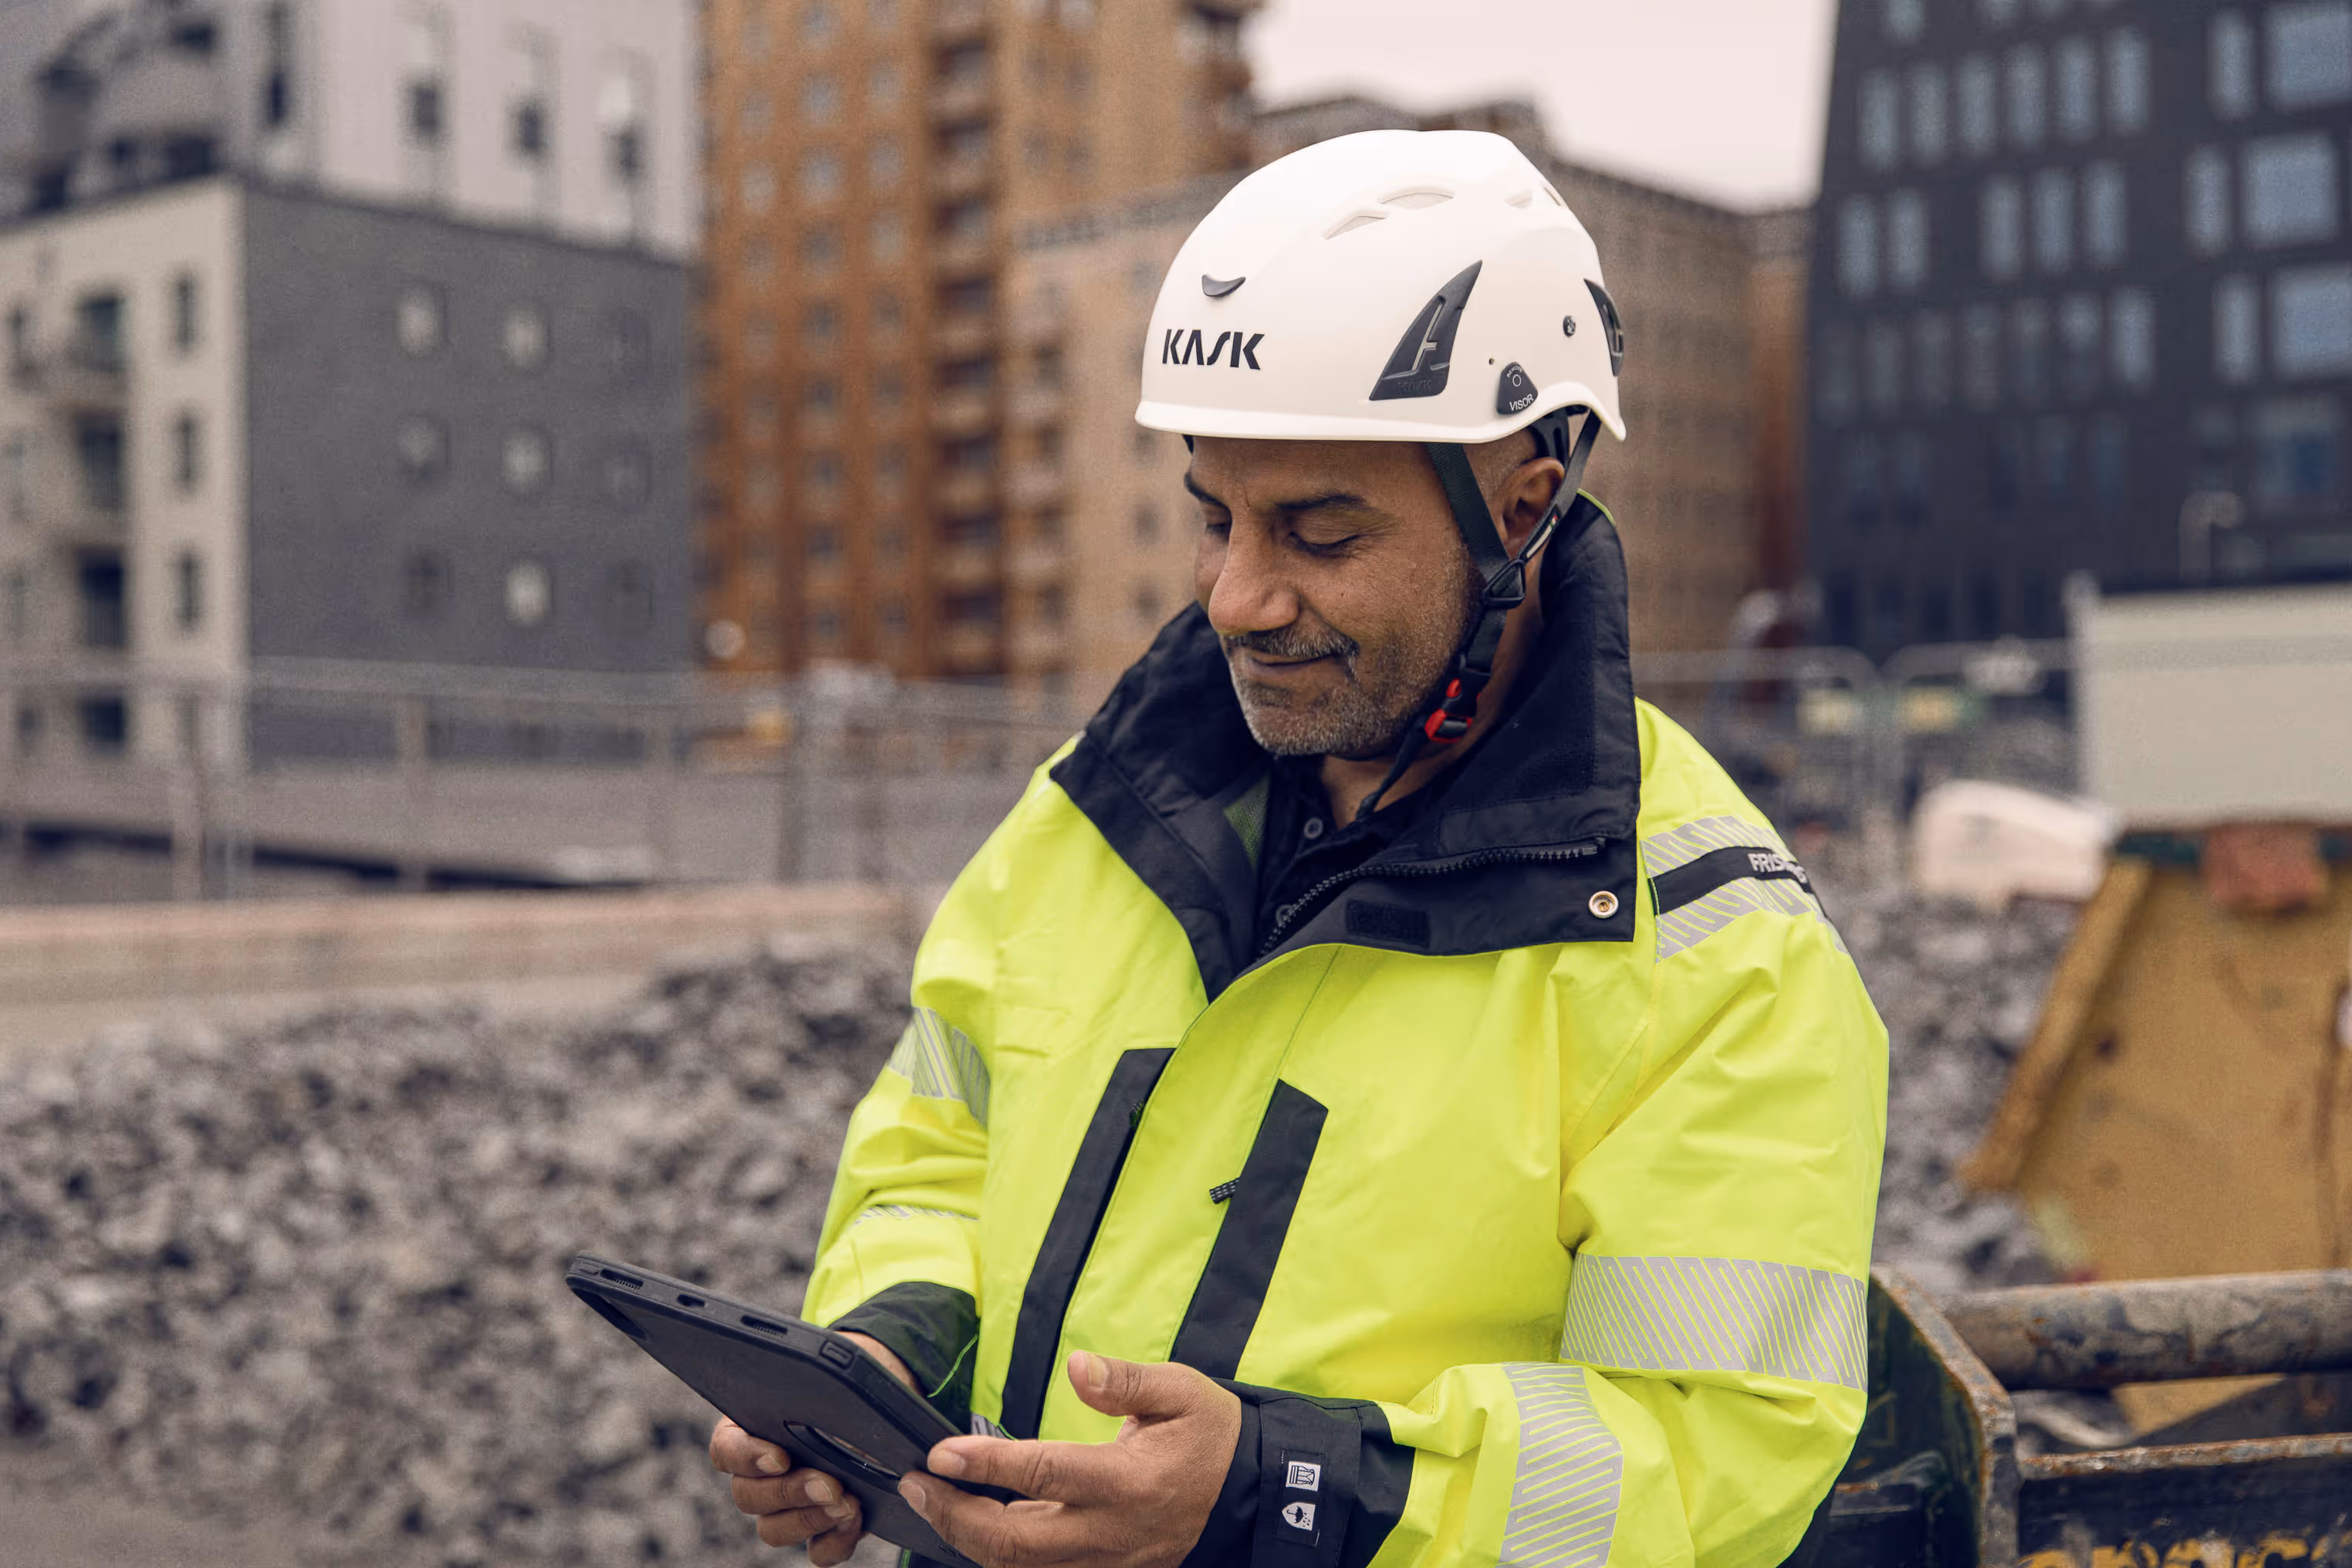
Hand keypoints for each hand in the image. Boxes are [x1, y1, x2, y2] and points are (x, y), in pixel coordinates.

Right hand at [710, 1332, 913, 1561]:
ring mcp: (784, 1510)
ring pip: (774, 1530)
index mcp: (747, 1434)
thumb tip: (826, 1398)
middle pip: (749, 1497)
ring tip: (848, 1503)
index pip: (727, 1451)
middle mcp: (757, 1477)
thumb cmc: (842, 1393)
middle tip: (830, 1483)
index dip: (748, 1458)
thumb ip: (814, 1391)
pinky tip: (855, 1521)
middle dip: (791, 1492)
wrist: (876, 1418)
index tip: (781, 1456)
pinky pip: (816, 1551)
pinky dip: (835, 1542)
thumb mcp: (827, 1383)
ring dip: (811, 1519)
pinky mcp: (818, 1532)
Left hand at [899, 1351, 1242, 1567]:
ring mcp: (1106, 1562)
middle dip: (955, 1516)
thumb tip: (1076, 1365)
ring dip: (969, 1539)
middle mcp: (1112, 1533)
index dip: (987, 1464)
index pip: (1045, 1473)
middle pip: (1016, 1543)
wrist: (1246, 1492)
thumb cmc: (1210, 1435)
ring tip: (934, 1501)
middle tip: (918, 1484)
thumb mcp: (1180, 1392)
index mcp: (1129, 1482)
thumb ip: (1125, 1380)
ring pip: (1021, 1567)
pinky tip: (974, 1521)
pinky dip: (998, 1552)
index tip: (941, 1453)